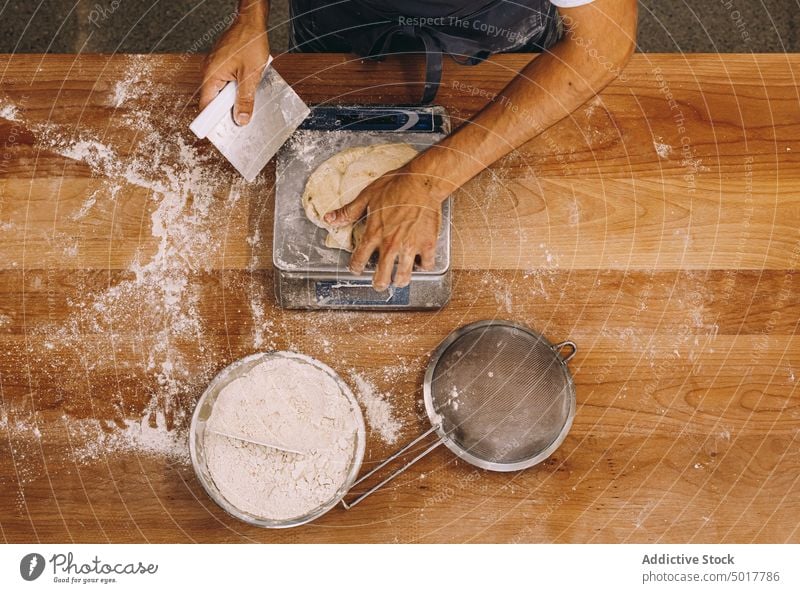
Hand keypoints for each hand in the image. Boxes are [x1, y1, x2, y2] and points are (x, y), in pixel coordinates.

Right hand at [199, 17, 268, 124]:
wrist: (251, 21)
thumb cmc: (249, 42)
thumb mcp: (251, 76)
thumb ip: (245, 99)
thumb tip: (241, 119)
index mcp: (211, 76)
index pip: (206, 106)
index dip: (211, 121)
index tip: (218, 134)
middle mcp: (209, 72)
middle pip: (214, 101)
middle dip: (226, 112)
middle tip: (238, 122)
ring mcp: (214, 67)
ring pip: (221, 92)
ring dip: (232, 99)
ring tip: (245, 103)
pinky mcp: (222, 64)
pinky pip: (225, 82)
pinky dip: (234, 89)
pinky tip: (245, 90)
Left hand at [324, 169, 442, 290]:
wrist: (421, 181)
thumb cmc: (395, 185)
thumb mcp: (367, 196)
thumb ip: (348, 211)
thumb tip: (329, 219)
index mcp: (374, 233)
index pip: (359, 259)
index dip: (355, 267)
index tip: (356, 269)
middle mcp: (391, 244)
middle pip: (382, 276)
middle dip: (378, 284)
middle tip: (378, 284)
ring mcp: (410, 246)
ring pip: (404, 276)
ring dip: (400, 281)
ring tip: (398, 281)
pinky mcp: (427, 244)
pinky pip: (427, 264)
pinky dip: (424, 266)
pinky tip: (421, 264)